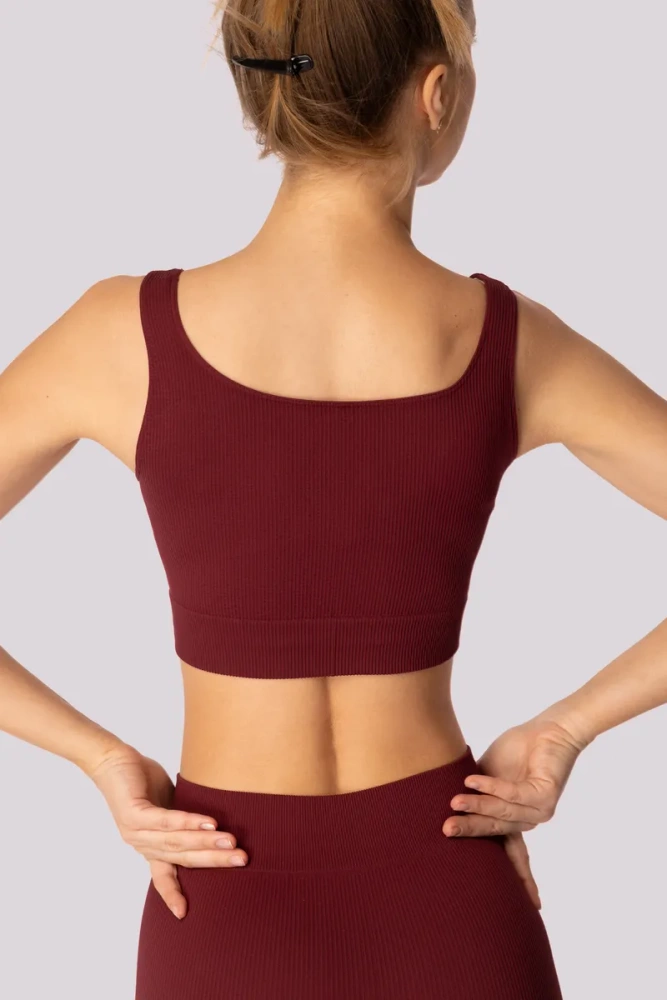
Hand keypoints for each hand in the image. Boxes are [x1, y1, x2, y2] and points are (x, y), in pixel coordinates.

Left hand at [88, 744, 247, 918]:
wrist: (111, 759)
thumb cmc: (141, 779)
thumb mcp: (167, 802)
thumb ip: (185, 818)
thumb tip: (215, 822)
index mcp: (149, 846)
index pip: (162, 876)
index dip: (173, 894)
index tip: (183, 914)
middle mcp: (142, 843)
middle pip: (181, 858)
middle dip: (213, 861)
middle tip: (241, 861)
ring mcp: (136, 831)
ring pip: (176, 842)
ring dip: (206, 842)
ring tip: (230, 841)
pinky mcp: (134, 813)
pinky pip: (164, 822)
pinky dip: (188, 823)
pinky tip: (208, 823)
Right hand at [442, 714, 588, 908]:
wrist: (548, 730)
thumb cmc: (517, 752)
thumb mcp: (487, 776)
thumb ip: (473, 794)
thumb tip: (443, 804)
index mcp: (516, 820)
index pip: (512, 855)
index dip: (518, 879)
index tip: (530, 908)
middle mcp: (529, 821)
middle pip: (496, 832)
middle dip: (470, 832)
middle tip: (445, 831)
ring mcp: (539, 811)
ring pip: (502, 814)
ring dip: (477, 806)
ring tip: (454, 801)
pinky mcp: (544, 796)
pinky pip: (513, 795)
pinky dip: (492, 787)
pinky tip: (474, 779)